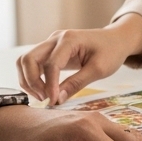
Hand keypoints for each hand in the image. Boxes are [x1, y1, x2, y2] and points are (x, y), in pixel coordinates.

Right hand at [17, 13, 141, 104]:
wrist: (115, 39)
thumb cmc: (111, 51)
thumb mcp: (99, 69)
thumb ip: (77, 83)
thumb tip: (57, 100)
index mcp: (69, 39)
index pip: (51, 64)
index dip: (49, 85)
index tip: (53, 101)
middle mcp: (55, 39)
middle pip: (28, 59)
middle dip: (31, 82)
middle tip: (45, 99)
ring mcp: (51, 43)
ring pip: (25, 61)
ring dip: (28, 80)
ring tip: (42, 96)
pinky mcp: (50, 51)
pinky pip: (32, 64)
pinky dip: (32, 78)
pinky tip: (43, 91)